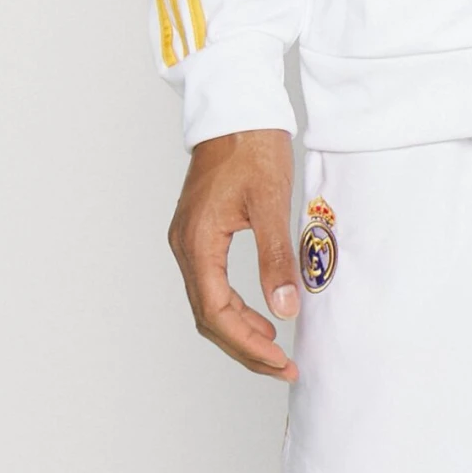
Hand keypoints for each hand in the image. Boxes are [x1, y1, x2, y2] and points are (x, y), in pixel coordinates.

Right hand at [167, 127, 300, 378]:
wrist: (236, 107)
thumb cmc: (252, 145)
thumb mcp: (271, 202)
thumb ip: (276, 258)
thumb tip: (286, 309)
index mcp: (198, 242)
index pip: (217, 313)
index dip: (248, 345)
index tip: (280, 360)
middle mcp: (185, 246)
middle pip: (208, 317)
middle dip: (245, 346)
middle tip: (282, 365)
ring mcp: (188, 240)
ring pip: (208, 303)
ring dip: (239, 330)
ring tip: (275, 346)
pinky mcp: (198, 232)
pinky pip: (210, 283)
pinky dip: (234, 306)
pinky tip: (260, 312)